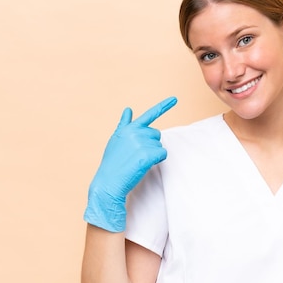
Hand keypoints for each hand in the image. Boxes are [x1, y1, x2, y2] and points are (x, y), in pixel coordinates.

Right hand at [83, 96, 176, 231]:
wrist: (108, 183)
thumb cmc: (112, 164)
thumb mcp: (115, 141)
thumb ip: (124, 125)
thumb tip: (128, 109)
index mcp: (128, 129)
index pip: (149, 115)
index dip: (163, 106)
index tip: (175, 99)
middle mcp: (135, 132)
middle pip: (156, 135)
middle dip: (150, 145)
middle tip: (136, 156)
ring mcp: (141, 142)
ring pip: (160, 146)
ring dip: (152, 155)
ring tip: (136, 161)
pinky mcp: (148, 154)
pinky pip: (162, 154)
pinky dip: (156, 161)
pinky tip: (142, 165)